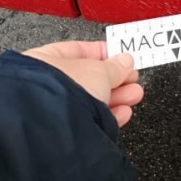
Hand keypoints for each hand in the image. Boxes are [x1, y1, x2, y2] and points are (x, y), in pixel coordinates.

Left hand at [23, 41, 142, 126]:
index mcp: (46, 60)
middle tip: (132, 77)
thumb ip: (115, 65)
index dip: (104, 53)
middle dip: (115, 78)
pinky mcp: (66, 129)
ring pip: (92, 99)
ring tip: (134, 94)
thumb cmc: (64, 91)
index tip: (122, 57)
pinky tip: (123, 112)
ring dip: (117, 96)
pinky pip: (90, 119)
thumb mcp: (98, 70)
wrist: (55, 128)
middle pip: (89, 77)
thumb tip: (125, 61)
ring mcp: (55, 108)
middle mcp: (46, 84)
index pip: (78, 51)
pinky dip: (109, 115)